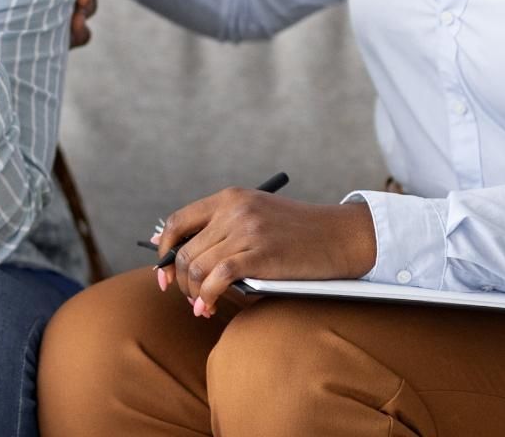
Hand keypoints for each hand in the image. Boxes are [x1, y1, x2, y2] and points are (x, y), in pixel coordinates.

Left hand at [154, 190, 376, 317]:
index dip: (165, 251)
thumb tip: (181, 257)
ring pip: (198, 266)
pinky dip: (207, 296)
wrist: (340, 236)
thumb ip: (223, 229)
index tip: (164, 275)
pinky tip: (208, 307)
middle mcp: (234, 210)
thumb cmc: (299, 234)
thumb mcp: (257, 217)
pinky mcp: (260, 254)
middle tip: (191, 299)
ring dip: (194, 293)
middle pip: (186, 251)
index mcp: (230, 198)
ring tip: (202, 307)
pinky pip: (217, 277)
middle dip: (181, 281)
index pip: (178, 222)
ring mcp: (247, 230)